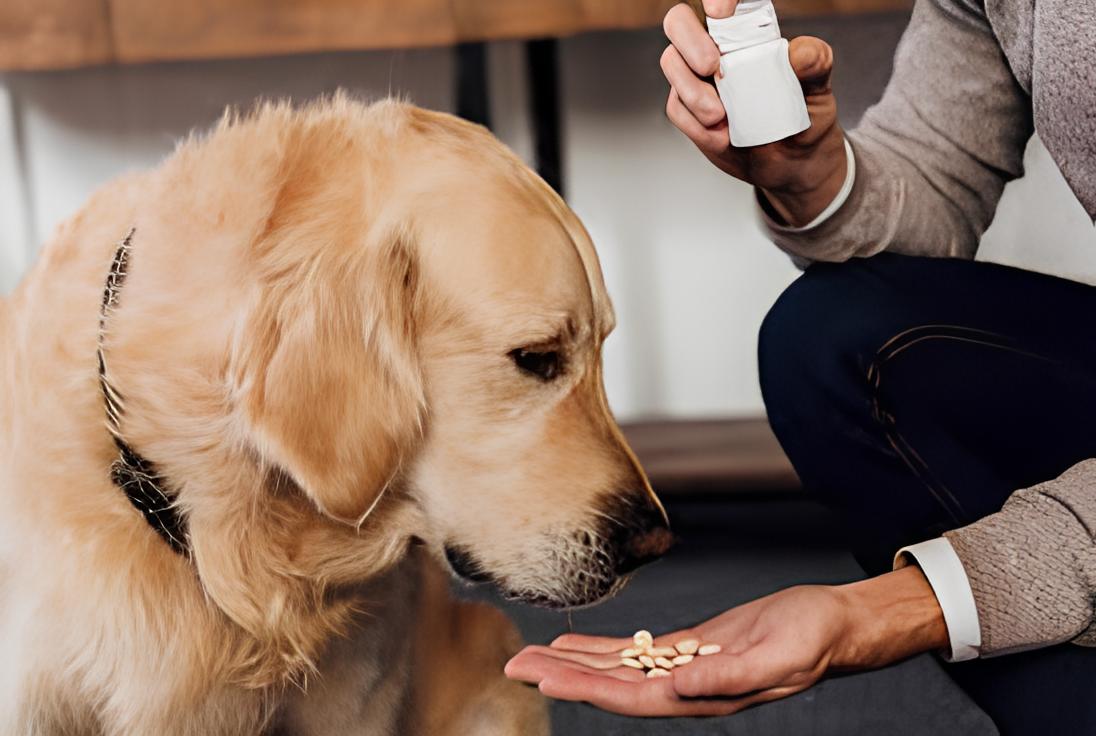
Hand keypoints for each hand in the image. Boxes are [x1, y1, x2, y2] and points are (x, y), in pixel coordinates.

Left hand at [505, 566, 947, 716]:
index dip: (583, 688)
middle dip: (563, 677)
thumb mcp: (778, 654)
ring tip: (533, 655)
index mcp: (704, 697)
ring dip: (575, 663)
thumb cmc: (815, 638)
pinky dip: (605, 648)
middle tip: (514, 664)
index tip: (542, 677)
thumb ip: (730, 676)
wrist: (836, 625)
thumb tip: (679, 690)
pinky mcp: (693, 649)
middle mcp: (687, 689)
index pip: (629, 696)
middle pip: (612, 685)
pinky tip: (579, 645)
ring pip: (620, 669)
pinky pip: (640, 652)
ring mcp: (688, 670)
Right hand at [661, 1, 846, 225]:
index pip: (721, 3)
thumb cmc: (805, 117)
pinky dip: (695, 125)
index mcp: (747, 31)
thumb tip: (798, 51)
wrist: (792, 164)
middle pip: (679, 22)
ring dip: (692, 92)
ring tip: (721, 117)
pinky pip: (676, 107)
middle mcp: (716, 47)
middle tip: (712, 66)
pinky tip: (721, 136)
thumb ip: (816, 64)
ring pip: (672, 64)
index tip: (721, 11)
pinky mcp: (688, 109)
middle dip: (688, 39)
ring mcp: (697, 78)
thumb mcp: (820, 89)